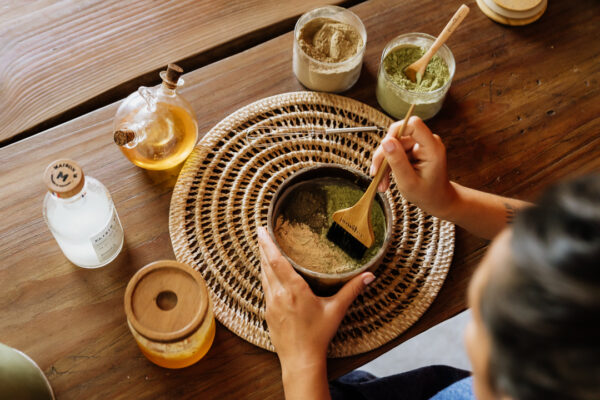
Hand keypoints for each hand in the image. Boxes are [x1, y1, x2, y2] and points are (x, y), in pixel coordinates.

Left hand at [257, 227, 373, 370]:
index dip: (268, 244)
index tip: (262, 230)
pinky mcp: (268, 313)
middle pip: (266, 265)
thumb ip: (352, 290)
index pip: (276, 261)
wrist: (301, 360)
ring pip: (263, 276)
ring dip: (262, 261)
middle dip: (263, 247)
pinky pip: (264, 289)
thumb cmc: (319, 335)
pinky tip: (267, 274)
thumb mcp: (336, 310)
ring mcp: (271, 304)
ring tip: (263, 248)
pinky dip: (264, 276)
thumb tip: (369, 276)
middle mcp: (278, 294)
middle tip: (260, 232)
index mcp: (294, 290)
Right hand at [371, 116, 456, 218]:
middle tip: (376, 174)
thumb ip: (397, 161)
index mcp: (432, 148)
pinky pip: (395, 152)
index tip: (384, 147)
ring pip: (393, 145)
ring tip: (381, 183)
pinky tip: (385, 180)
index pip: (413, 124)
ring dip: (384, 164)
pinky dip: (388, 166)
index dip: (396, 131)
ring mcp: (419, 146)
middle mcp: (427, 142)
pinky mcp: (413, 150)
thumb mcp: (409, 182)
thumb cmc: (427, 194)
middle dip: (384, 155)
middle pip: (398, 137)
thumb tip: (385, 141)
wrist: (438, 201)